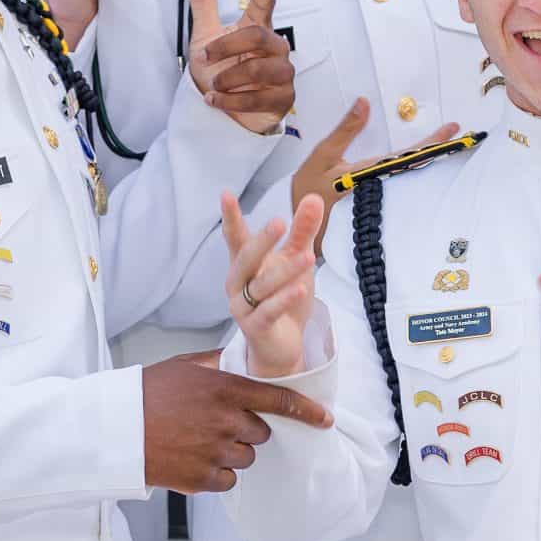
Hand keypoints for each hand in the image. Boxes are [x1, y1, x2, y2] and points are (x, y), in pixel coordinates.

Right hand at [138, 350, 330, 493]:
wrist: (114, 428)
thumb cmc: (147, 393)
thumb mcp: (184, 366)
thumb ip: (219, 362)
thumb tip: (242, 357)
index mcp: (225, 389)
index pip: (279, 401)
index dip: (307, 412)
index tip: (325, 420)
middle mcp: (225, 420)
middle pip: (261, 433)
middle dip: (247, 430)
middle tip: (216, 424)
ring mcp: (215, 451)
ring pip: (247, 458)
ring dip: (233, 452)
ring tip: (201, 442)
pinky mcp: (202, 479)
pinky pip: (230, 481)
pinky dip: (219, 475)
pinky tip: (196, 460)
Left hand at [185, 0, 295, 134]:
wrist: (223, 111)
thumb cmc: (220, 72)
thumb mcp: (206, 38)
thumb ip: (204, 4)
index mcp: (256, 30)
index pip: (263, 8)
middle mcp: (274, 49)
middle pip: (258, 36)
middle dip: (227, 47)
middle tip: (206, 58)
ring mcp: (282, 74)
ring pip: (259, 70)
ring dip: (228, 79)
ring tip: (214, 86)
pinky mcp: (283, 99)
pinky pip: (259, 98)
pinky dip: (231, 101)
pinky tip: (217, 100)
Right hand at [222, 191, 327, 377]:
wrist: (282, 345)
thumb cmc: (283, 297)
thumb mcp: (297, 260)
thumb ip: (302, 231)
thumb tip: (313, 198)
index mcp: (245, 264)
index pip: (236, 238)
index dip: (230, 217)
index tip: (226, 195)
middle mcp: (238, 283)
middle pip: (245, 259)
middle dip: (261, 240)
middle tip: (279, 222)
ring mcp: (244, 307)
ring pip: (262, 286)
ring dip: (285, 271)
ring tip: (308, 258)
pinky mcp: (255, 328)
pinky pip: (268, 311)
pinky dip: (284, 300)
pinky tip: (300, 288)